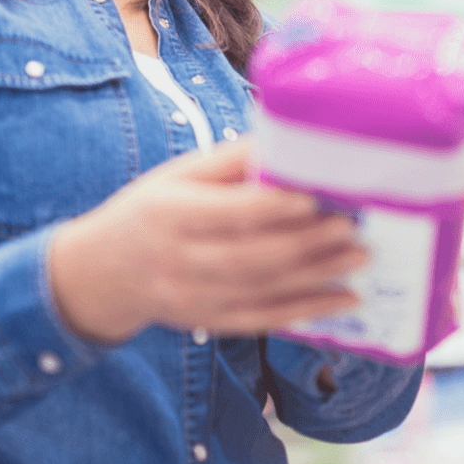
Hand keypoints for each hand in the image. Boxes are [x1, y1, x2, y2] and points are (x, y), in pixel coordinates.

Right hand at [50, 140, 366, 343]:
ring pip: (266, 290)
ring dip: (319, 276)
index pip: (229, 213)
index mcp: (170, 214)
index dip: (275, 207)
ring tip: (360, 257)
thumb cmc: (150, 212)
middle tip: (353, 228)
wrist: (103, 274)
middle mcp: (181, 261)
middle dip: (309, 244)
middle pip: (253, 256)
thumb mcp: (176, 176)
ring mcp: (196, 298)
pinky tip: (345, 299)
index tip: (316, 196)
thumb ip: (229, 161)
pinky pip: (267, 320)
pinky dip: (310, 311)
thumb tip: (286, 141)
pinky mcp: (211, 323)